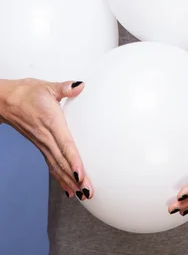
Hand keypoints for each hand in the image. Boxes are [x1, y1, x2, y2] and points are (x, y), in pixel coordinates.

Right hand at [0, 78, 92, 200]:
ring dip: (69, 181)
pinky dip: (60, 177)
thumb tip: (80, 85)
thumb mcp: (47, 87)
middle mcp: (46, 137)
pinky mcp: (40, 145)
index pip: (64, 144)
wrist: (6, 101)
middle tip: (88, 192)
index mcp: (50, 122)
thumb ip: (64, 88)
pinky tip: (68, 188)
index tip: (81, 174)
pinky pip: (51, 164)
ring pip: (57, 166)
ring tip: (82, 194)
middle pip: (62, 161)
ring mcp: (42, 143)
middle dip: (75, 178)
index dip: (73, 160)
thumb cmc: (27, 93)